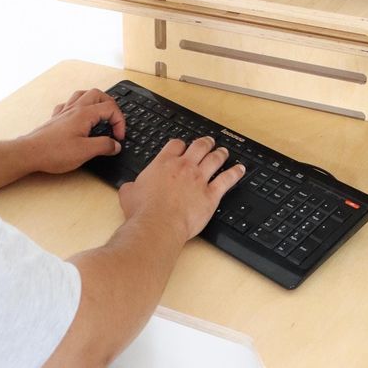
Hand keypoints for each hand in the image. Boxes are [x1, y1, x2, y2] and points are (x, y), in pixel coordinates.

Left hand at [23, 88, 125, 174]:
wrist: (28, 153)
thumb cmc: (54, 152)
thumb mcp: (85, 152)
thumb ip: (104, 146)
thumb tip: (116, 145)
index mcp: (85, 114)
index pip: (111, 109)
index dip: (120, 122)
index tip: (118, 137)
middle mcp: (75, 108)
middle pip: (98, 94)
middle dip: (111, 105)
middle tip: (114, 120)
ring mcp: (64, 111)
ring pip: (83, 94)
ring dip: (95, 100)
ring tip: (101, 112)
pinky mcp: (56, 118)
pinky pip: (68, 104)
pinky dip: (78, 106)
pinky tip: (78, 115)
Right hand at [119, 137, 245, 241]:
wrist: (158, 225)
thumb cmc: (143, 212)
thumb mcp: (128, 194)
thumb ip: (131, 186)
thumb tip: (129, 187)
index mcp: (164, 164)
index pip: (176, 145)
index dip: (181, 144)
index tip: (183, 146)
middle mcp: (184, 167)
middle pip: (199, 147)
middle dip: (205, 142)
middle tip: (208, 142)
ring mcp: (199, 179)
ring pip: (214, 159)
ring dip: (220, 154)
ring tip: (224, 152)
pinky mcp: (211, 194)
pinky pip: (227, 180)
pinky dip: (235, 173)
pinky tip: (240, 170)